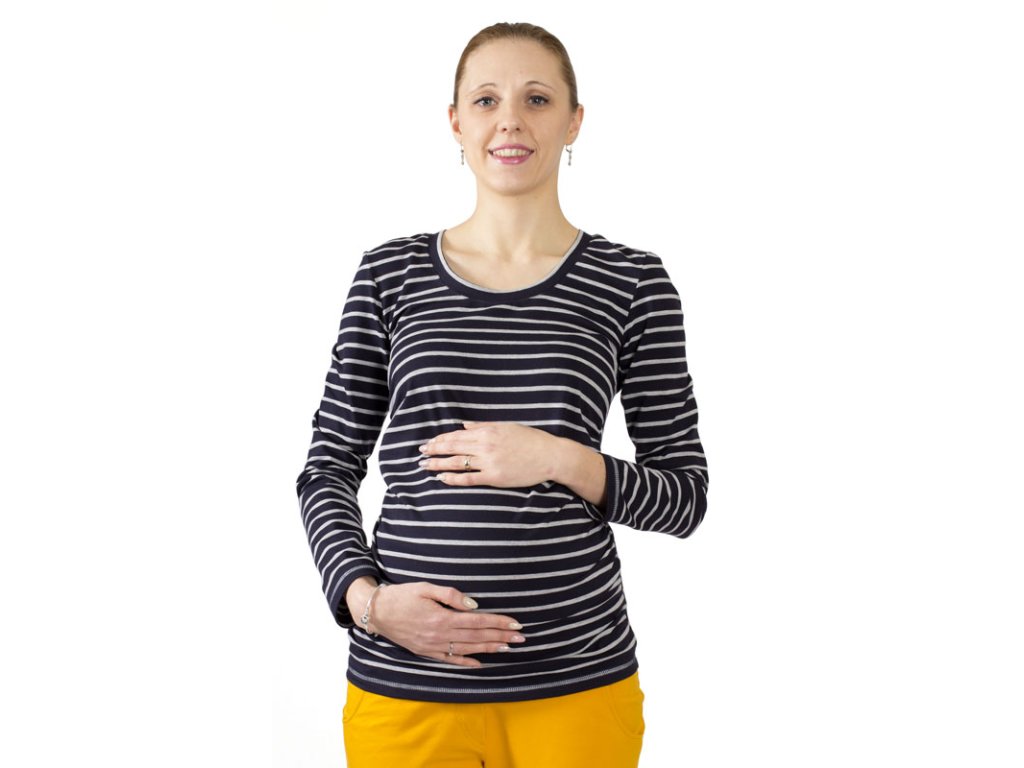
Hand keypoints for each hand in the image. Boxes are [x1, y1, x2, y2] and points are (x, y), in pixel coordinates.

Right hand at [367, 581, 525, 667]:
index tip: (515, 623)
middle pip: (477, 637)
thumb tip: (474, 605)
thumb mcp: (426, 587)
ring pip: (467, 650)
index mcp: (442, 617)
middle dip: (501, 637)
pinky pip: (450, 660)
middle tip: (521, 638)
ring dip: (489, 649)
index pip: (478, 621)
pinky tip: (480, 663)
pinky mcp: (426, 652)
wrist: (376, 612)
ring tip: (507, 648)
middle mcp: (440, 635)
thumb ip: (451, 595)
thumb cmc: (402, 595)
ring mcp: (433, 646)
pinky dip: (466, 663)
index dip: (498, 622)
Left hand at [418, 420, 558, 487]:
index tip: (429, 442)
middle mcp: (485, 445)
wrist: (550, 455)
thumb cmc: (531, 439)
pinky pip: (468, 478)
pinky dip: (453, 478)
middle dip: (434, 450)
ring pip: (457, 463)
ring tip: (424, 466)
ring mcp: (489, 462)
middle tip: (420, 453)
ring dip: (437, 463)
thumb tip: (464, 425)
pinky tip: (441, 477)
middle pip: (453, 447)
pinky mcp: (494, 477)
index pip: (457, 435)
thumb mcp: (506, 426)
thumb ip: (483, 425)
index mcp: (487, 431)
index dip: (440, 439)